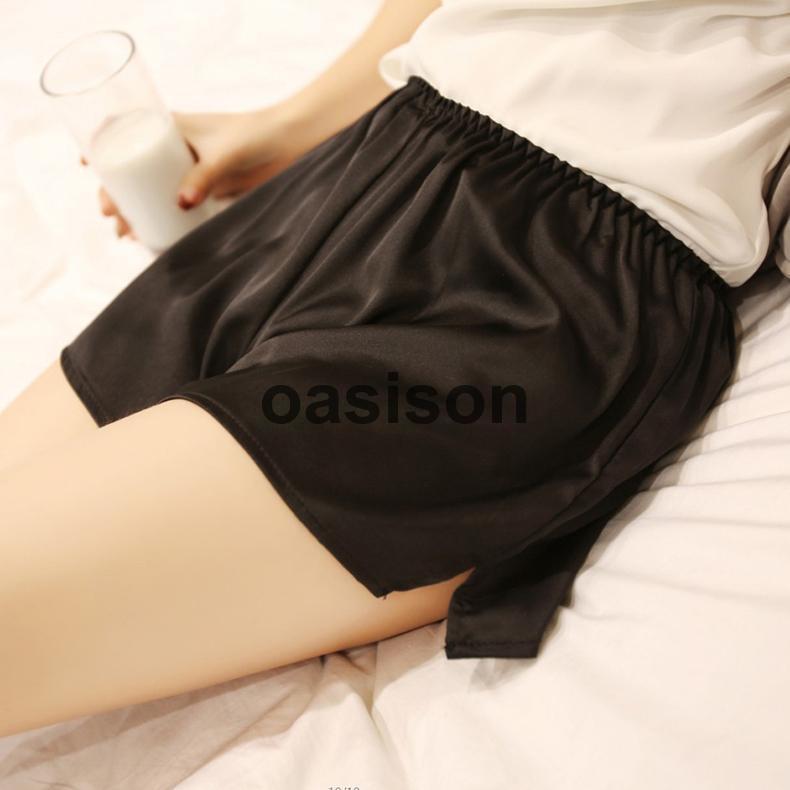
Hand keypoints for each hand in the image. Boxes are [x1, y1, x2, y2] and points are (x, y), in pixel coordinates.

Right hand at [82, 106, 301, 237]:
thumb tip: (180, 205)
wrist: (294, 144)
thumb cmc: (258, 136)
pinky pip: (178, 206)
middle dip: (116, 193)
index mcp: (172, 126)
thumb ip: (203, 177)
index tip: (88, 167)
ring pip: (153, 191)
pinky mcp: (209, 191)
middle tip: (112, 217)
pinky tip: (152, 238)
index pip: (126, 132)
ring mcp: (192, 171)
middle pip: (135, 170)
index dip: (103, 148)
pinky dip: (163, 221)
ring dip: (136, 211)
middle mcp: (177, 149)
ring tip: (126, 234)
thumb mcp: (224, 154)